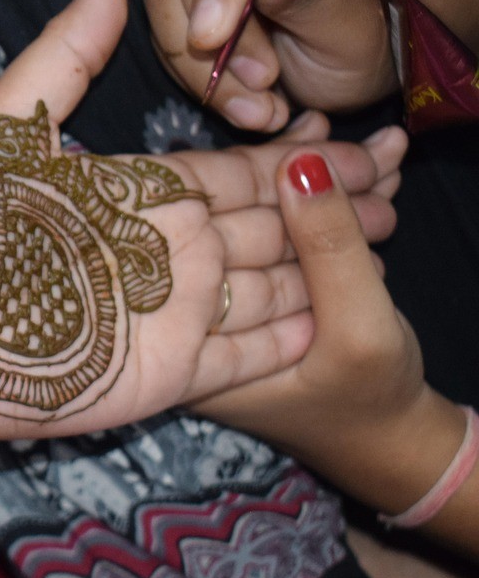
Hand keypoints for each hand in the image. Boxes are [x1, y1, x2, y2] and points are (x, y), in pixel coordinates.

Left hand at [0, 0, 404, 442]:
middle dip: (325, 210)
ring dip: (321, 271)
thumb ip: (63, 59)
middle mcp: (165, 252)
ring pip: (266, 287)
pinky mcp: (166, 375)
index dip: (291, 161)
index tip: (348, 145)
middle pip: (265, 227)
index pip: (234, 173)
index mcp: (138, 194)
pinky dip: (283, 341)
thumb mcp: (5, 126)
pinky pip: (240, 357)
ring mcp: (170, 316)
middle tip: (391, 193)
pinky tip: (327, 322)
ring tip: (380, 248)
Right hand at [144, 0, 398, 129]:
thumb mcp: (355, 27)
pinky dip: (183, 62)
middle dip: (207, 23)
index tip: (210, 40)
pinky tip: (226, 92)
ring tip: (251, 105)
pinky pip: (158, 13)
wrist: (339, 58)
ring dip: (192, 56)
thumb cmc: (361, 37)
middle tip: (256, 85)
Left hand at [192, 147, 475, 551]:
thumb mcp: (358, 330)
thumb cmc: (368, 402)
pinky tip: (372, 172)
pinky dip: (334, 205)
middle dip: (301, 172)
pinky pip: (293, 236)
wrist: (388, 444)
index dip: (259, 170)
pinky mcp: (267, 287)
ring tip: (383, 150)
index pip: (207, 224)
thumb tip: (301, 163)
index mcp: (189, 329)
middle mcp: (195, 307)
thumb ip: (331, 249)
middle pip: (241, 214)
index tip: (309, 133)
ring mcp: (232, 295)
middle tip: (350, 137)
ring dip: (328, 181)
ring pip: (275, 219)